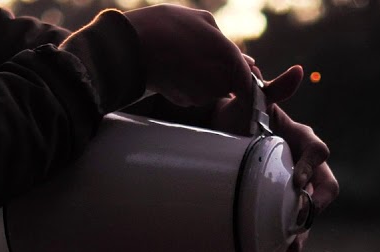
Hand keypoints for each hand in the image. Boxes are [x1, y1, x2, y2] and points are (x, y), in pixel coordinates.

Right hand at [124, 5, 250, 106]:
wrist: (131, 46)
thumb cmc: (167, 26)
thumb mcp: (203, 20)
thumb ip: (225, 41)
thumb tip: (244, 60)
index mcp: (229, 58)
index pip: (248, 79)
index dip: (245, 75)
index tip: (239, 70)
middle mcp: (219, 81)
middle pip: (229, 85)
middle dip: (222, 74)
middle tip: (200, 55)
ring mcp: (201, 95)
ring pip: (211, 91)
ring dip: (204, 80)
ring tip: (183, 58)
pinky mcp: (184, 102)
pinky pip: (194, 95)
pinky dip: (188, 86)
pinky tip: (174, 69)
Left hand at [211, 62, 339, 251]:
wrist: (223, 133)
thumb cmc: (241, 114)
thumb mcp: (255, 100)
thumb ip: (276, 89)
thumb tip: (298, 71)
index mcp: (303, 138)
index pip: (318, 152)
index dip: (310, 166)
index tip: (295, 181)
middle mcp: (305, 163)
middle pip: (325, 185)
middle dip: (316, 205)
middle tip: (303, 219)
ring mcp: (296, 184)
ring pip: (311, 209)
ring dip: (305, 230)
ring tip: (292, 249)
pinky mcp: (283, 200)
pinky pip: (294, 219)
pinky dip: (290, 236)